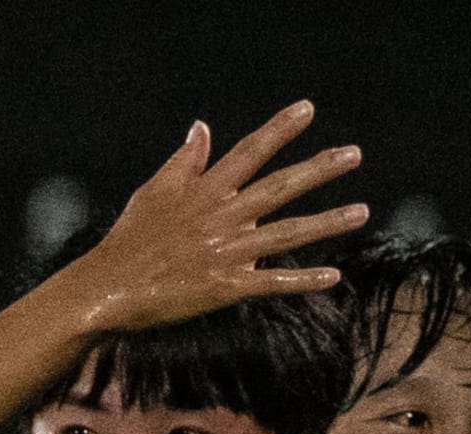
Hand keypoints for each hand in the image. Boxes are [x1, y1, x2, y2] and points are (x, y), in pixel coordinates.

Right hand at [46, 101, 367, 332]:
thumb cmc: (131, 238)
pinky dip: (303, 280)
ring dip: (326, 223)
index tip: (307, 109)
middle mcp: (221, 216)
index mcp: (205, 190)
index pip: (249, 152)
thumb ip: (185, 160)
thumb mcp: (154, 190)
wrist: (109, 286)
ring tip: (362, 211)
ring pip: (286, 233)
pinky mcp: (225, 287)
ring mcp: (226, 252)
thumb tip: (201, 127)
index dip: (279, 129)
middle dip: (319, 169)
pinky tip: (333, 277)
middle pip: (279, 187)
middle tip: (355, 154)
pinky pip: (272, 283)